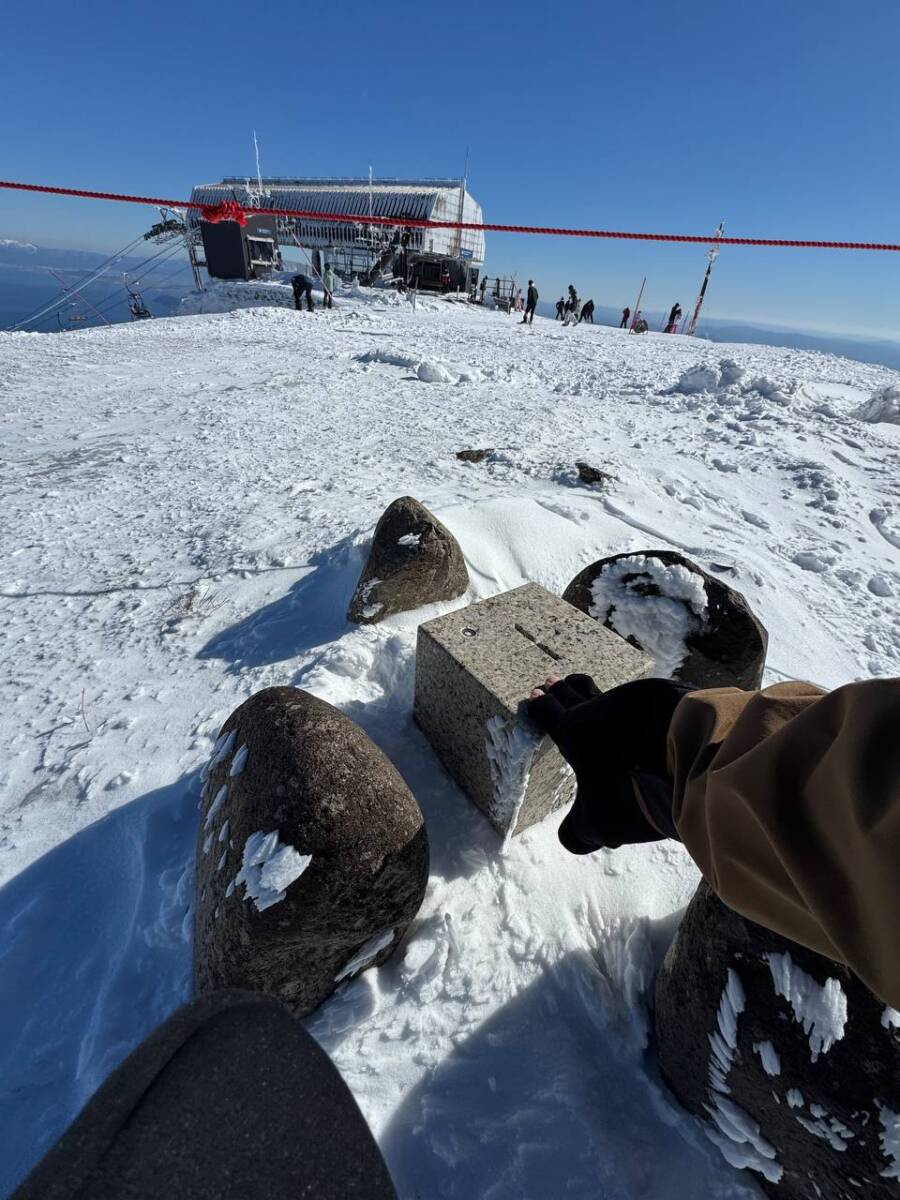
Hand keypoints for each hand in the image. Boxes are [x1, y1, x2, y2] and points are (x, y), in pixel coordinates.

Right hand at [527, 675, 691, 852]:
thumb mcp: (601, 824)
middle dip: (561, 689)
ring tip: (582, 685)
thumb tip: (572, 837)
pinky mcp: (667, 696)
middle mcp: (601, 711)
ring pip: (606, 692)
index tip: (535, 697)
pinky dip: (633, 704)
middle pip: (575, 693)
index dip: (541, 707)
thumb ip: (579, 834)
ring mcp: (636, 700)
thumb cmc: (636, 791)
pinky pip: (640, 697)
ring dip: (592, 692)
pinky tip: (637, 708)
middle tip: (552, 682)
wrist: (694, 757)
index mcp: (576, 734)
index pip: (551, 714)